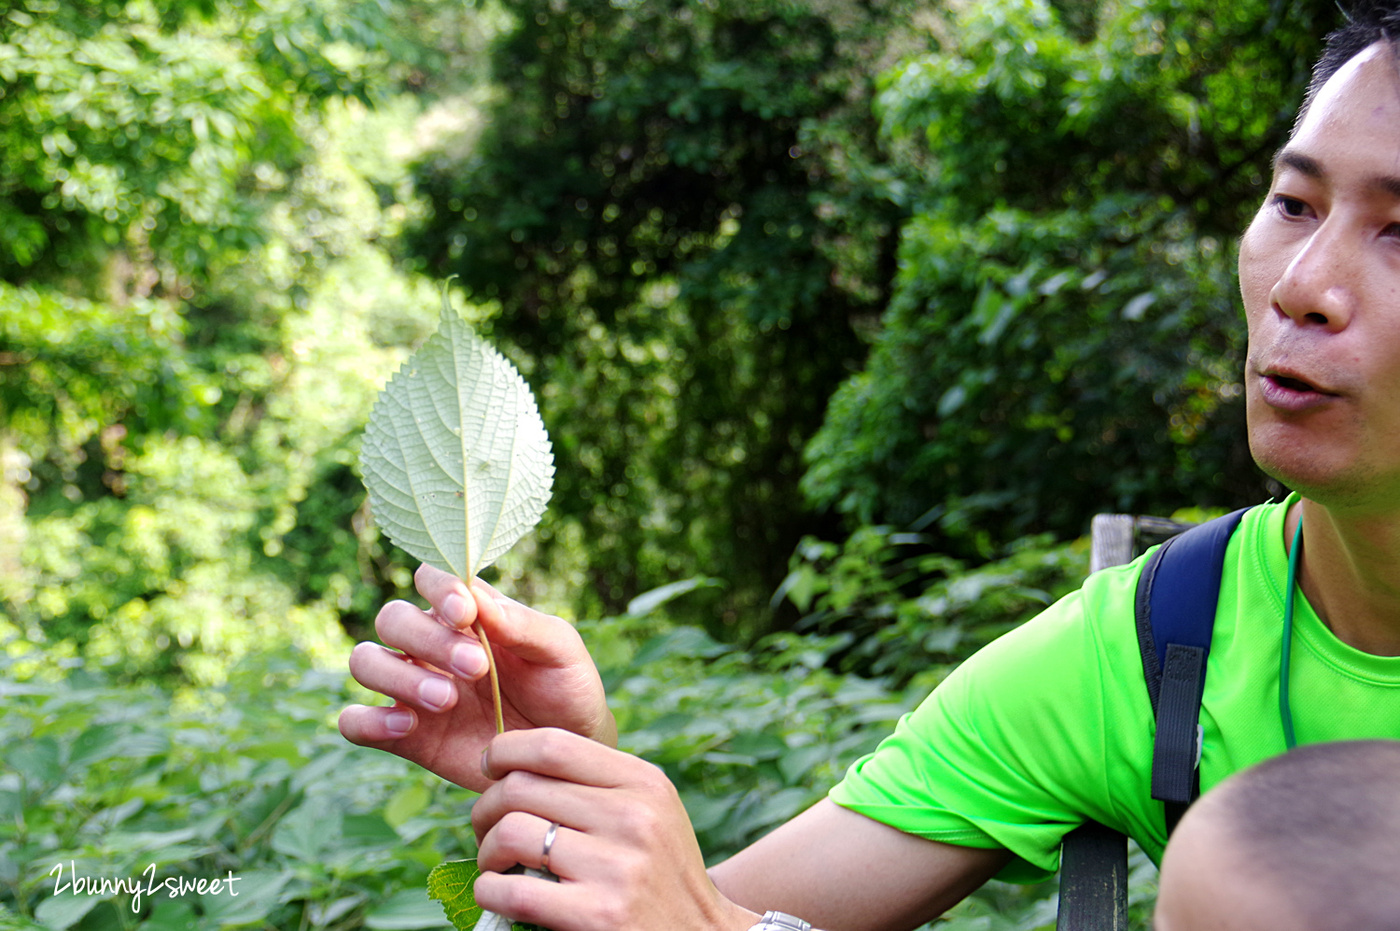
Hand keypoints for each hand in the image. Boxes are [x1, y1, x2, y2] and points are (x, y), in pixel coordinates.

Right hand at [338, 565, 616, 791]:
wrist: (564, 759)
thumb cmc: (567, 690)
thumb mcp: (561, 651)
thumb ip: (522, 624)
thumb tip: (476, 597)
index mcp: (468, 613)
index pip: (431, 578)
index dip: (439, 589)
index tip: (466, 613)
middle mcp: (431, 644)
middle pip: (393, 619)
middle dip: (427, 638)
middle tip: (476, 668)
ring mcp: (412, 688)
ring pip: (365, 661)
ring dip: (398, 675)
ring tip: (447, 700)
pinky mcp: (403, 735)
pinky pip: (354, 721)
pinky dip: (368, 720)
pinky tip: (408, 726)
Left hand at [469, 728, 758, 930]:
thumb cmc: (658, 870)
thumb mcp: (648, 810)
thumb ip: (596, 781)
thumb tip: (513, 761)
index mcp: (643, 782)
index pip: (553, 745)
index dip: (506, 750)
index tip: (491, 767)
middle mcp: (633, 817)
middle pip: (522, 787)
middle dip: (487, 807)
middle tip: (486, 827)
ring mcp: (617, 867)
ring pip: (511, 831)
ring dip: (487, 849)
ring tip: (496, 863)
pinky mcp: (598, 916)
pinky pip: (513, 891)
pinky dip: (489, 890)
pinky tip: (498, 892)